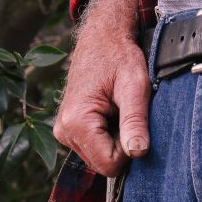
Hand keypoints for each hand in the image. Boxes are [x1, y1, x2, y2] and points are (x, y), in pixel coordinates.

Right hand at [51, 0, 149, 177]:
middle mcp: (63, 131)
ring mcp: (63, 132)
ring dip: (115, 137)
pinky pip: (94, 146)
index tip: (134, 121)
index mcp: (76, 123)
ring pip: (99, 156)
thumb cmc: (119, 56)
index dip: (129, 149)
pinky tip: (110, 110)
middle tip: (126, 110)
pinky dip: (107, 133)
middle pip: (103, 163)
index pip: (109, 165)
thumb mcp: (134, 85)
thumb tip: (138, 153)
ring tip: (117, 107)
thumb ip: (135, 120)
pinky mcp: (68, 129)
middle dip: (121, 143)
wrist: (102, 37)